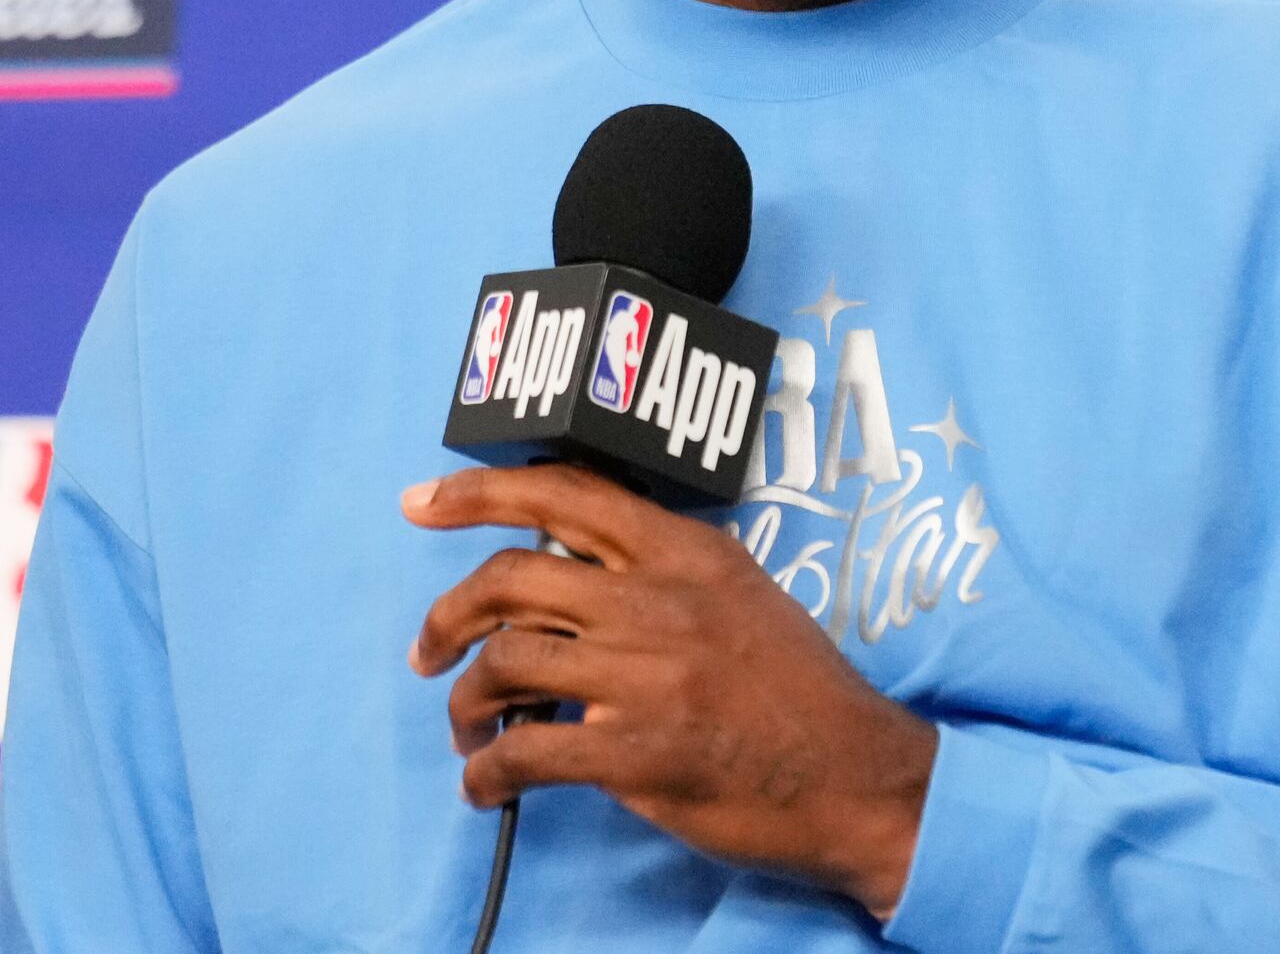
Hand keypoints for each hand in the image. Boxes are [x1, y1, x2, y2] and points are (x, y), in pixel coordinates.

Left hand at [406, 464, 934, 916]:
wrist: (859, 779)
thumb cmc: (800, 694)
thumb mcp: (742, 596)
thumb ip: (662, 575)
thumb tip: (568, 582)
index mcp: (686, 552)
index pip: (565, 493)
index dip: (478, 493)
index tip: (420, 504)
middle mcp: (661, 601)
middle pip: (510, 578)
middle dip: (446, 615)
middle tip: (428, 650)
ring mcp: (647, 677)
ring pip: (504, 664)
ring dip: (464, 703)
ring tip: (468, 731)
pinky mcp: (637, 753)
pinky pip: (525, 752)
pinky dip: (486, 772)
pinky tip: (486, 786)